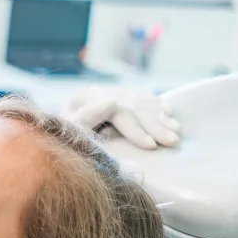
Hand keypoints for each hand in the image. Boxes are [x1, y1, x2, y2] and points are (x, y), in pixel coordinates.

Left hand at [64, 86, 180, 148]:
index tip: (151, 146)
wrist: (62, 143)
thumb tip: (111, 102)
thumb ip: (86, 120)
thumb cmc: (66, 144)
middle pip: (132, 104)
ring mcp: (109, 91)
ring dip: (160, 117)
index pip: (116, 110)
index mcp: (82, 98)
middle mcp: (96, 91)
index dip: (135, 128)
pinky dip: (158, 105)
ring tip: (175, 133)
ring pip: (141, 99)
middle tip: (172, 143)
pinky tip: (170, 115)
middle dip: (154, 125)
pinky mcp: (119, 95)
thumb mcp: (71, 136)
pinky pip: (144, 95)